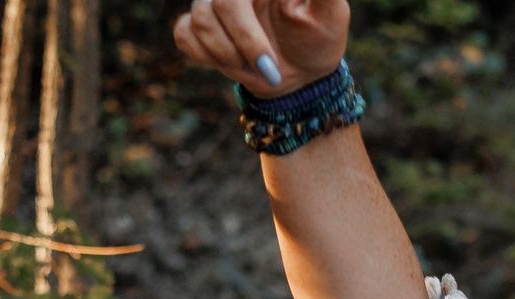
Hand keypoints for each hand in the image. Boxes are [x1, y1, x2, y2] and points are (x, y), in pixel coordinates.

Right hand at [176, 0, 349, 95]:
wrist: (302, 75)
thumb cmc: (319, 39)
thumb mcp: (330, 14)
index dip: (247, 28)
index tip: (270, 55)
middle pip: (218, 3)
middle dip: (245, 42)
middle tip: (272, 70)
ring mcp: (213, 6)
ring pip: (199, 20)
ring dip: (230, 55)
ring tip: (259, 69)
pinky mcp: (198, 28)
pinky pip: (184, 35)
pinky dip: (206, 55)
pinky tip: (235, 64)